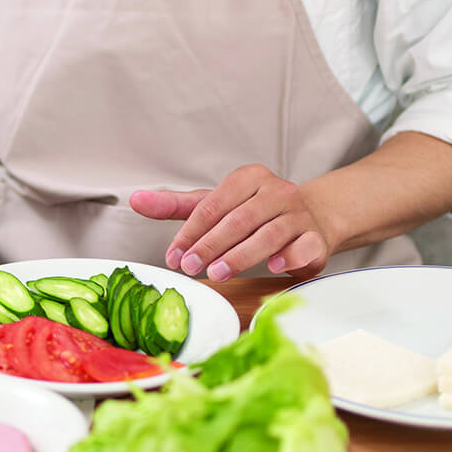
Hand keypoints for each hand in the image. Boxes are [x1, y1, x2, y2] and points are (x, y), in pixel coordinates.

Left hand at [131, 164, 336, 281]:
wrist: (310, 219)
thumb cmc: (254, 213)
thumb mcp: (215, 204)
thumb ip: (177, 205)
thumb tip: (135, 200)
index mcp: (249, 178)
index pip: (214, 204)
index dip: (191, 232)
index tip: (174, 256)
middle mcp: (276, 191)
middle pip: (239, 219)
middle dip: (211, 245)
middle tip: (191, 267)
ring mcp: (298, 214)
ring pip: (268, 234)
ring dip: (241, 256)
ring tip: (217, 273)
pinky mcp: (316, 238)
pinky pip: (303, 247)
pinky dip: (288, 257)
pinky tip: (272, 268)